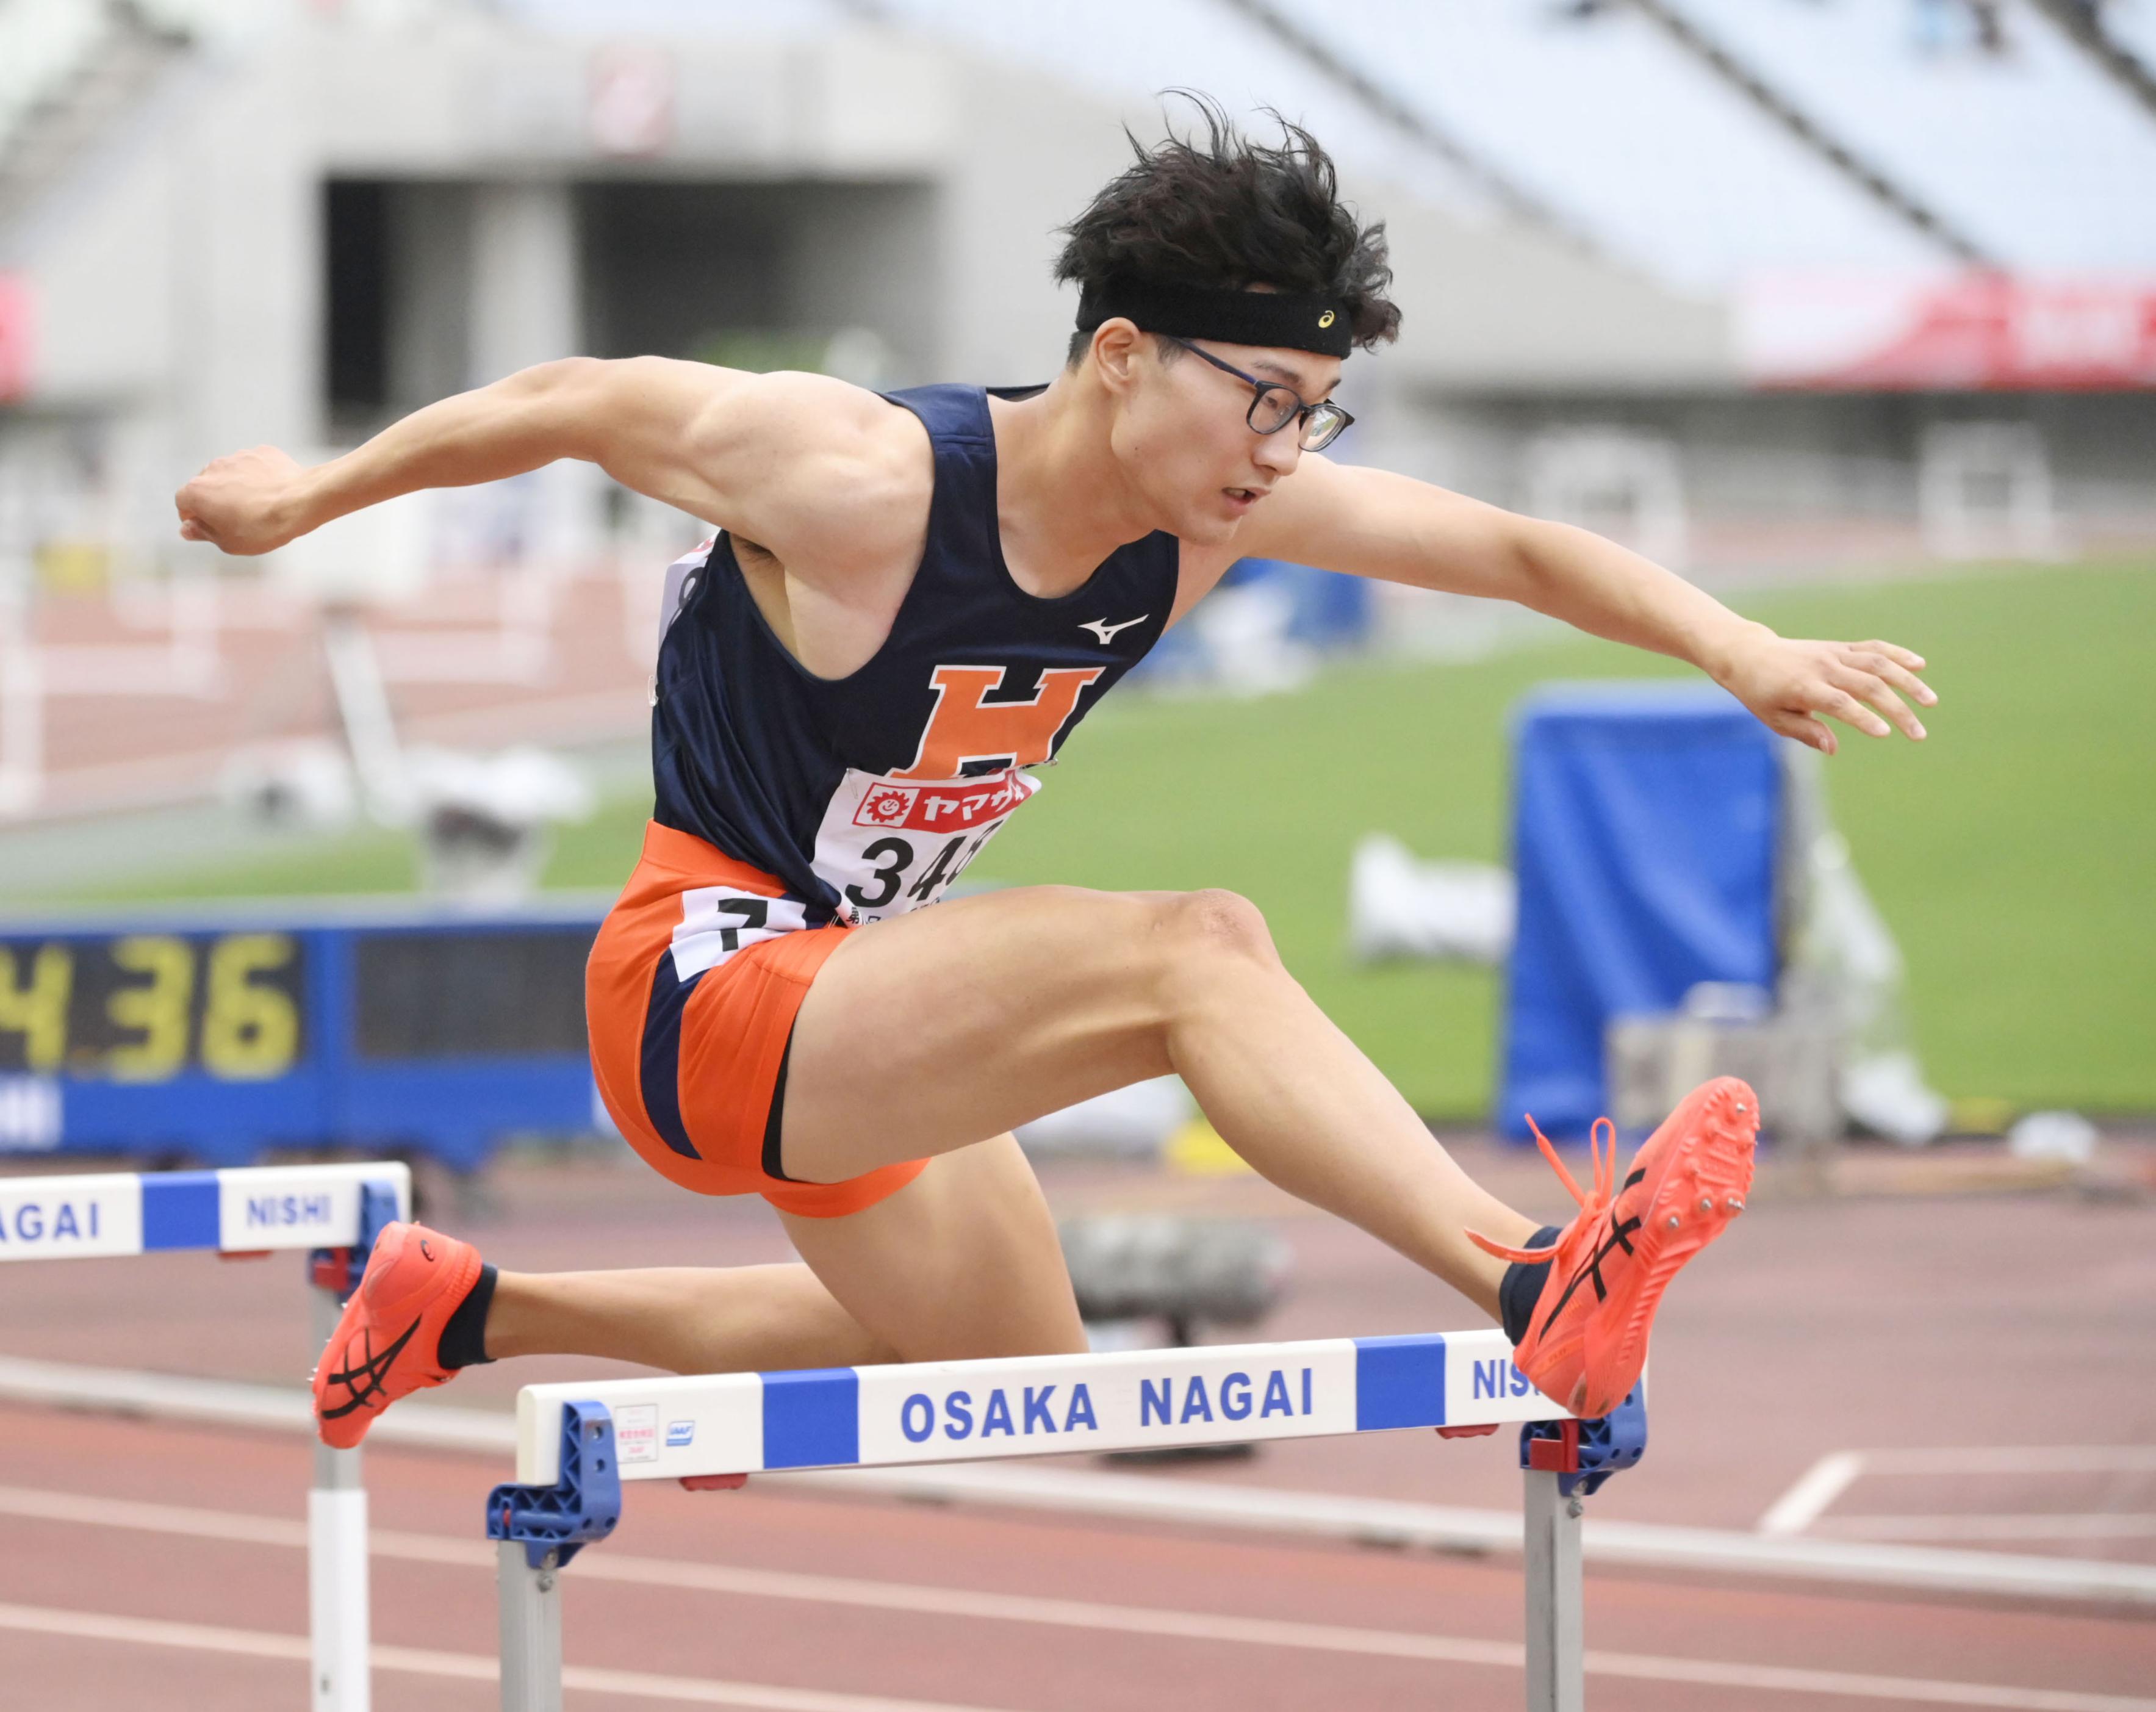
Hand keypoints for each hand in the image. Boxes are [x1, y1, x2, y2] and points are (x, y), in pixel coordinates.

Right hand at [174, 445, 316, 554]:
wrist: (301, 501)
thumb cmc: (263, 526)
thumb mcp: (228, 542)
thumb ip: (203, 533)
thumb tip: (188, 528)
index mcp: (197, 491)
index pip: (182, 502)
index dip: (192, 517)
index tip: (206, 527)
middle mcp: (212, 468)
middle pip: (205, 486)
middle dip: (214, 501)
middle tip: (235, 520)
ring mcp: (237, 457)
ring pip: (229, 474)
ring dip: (236, 488)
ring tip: (256, 506)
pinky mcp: (260, 452)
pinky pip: (253, 467)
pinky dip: (257, 478)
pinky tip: (271, 492)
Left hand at [1712, 626, 1935, 754]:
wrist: (1750, 655)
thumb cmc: (1761, 693)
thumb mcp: (1773, 718)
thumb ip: (1804, 732)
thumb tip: (1832, 748)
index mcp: (1803, 688)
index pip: (1840, 703)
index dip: (1863, 718)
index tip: (1885, 733)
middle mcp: (1823, 667)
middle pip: (1868, 685)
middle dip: (1897, 710)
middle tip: (1918, 734)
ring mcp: (1834, 654)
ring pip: (1878, 663)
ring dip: (1908, 681)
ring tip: (1930, 701)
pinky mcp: (1840, 647)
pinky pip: (1873, 648)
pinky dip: (1897, 654)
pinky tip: (1920, 665)